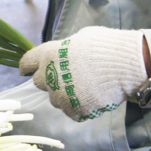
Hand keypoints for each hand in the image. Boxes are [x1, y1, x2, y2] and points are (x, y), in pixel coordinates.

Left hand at [19, 26, 147, 121]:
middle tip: (68, 77)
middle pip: (40, 82)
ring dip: (65, 95)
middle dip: (50, 80)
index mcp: (48, 54)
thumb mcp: (78, 38)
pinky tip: (92, 97)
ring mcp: (60, 95)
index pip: (26, 62)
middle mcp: (49, 75)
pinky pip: (71, 111)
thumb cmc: (104, 46)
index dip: (26, 66)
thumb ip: (62, 49)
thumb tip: (60, 55)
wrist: (125, 65)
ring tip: (85, 86)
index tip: (25, 70)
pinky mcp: (74, 110)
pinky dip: (79, 107)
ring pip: (55, 99)